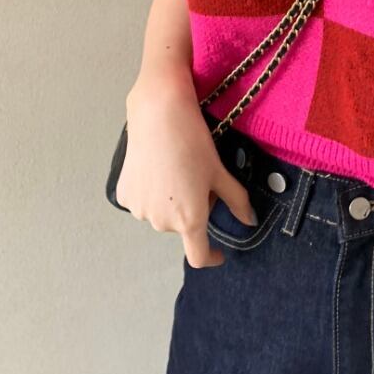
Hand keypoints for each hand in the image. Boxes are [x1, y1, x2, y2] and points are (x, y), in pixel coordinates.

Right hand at [116, 79, 256, 268]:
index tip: (218, 253)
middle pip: (182, 226)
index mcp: (189, 220)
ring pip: (163, 213)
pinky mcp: (124, 195)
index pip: (198, 256)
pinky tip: (158, 167)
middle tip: (199, 178)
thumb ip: (237, 201)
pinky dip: (153, 192)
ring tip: (177, 168)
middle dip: (194, 210)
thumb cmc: (193, 144)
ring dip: (173, 201)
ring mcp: (139, 210)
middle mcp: (161, 222)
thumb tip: (249, 221)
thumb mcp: (220, 172)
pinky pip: (145, 201)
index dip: (210, 257)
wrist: (159, 116)